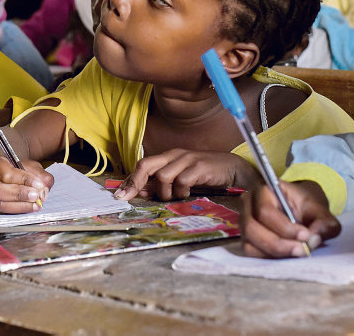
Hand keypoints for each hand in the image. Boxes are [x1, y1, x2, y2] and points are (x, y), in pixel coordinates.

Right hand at [0, 155, 52, 213]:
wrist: (0, 173)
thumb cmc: (13, 168)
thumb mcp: (26, 165)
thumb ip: (38, 173)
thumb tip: (45, 185)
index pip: (5, 173)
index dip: (23, 180)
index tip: (38, 185)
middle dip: (18, 195)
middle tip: (36, 196)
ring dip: (17, 206)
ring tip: (34, 204)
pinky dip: (13, 212)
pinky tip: (26, 208)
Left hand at [113, 149, 259, 200]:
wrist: (233, 169)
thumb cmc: (205, 175)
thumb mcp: (180, 179)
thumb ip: (162, 184)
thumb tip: (140, 192)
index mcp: (168, 156)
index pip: (143, 165)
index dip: (130, 180)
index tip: (120, 194)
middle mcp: (175, 155)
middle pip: (146, 165)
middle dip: (135, 182)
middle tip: (128, 197)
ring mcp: (187, 160)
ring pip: (163, 176)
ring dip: (164, 192)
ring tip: (174, 197)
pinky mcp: (199, 167)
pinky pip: (182, 181)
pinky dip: (181, 191)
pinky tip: (187, 194)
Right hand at [241, 180, 340, 257]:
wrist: (301, 211)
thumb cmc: (307, 207)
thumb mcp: (321, 210)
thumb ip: (324, 223)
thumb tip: (313, 240)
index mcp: (263, 191)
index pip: (265, 211)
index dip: (285, 228)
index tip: (306, 236)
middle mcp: (247, 206)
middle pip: (252, 229)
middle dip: (278, 245)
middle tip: (302, 251)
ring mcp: (244, 224)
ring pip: (248, 245)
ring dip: (274, 254)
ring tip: (296, 254)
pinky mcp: (246, 241)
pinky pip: (251, 255)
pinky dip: (268, 260)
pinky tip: (287, 257)